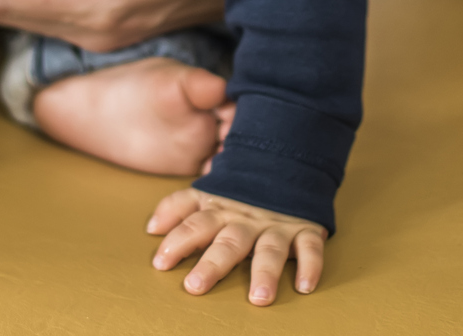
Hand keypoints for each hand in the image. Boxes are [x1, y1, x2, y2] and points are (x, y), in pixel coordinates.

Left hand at [148, 188, 326, 305]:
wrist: (286, 164)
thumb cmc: (240, 192)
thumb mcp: (208, 194)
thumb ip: (178, 207)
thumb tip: (152, 228)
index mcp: (222, 210)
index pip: (196, 225)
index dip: (177, 242)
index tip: (161, 263)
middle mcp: (248, 220)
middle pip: (229, 242)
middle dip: (212, 264)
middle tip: (195, 286)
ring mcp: (278, 225)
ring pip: (270, 248)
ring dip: (264, 272)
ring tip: (258, 297)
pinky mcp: (306, 229)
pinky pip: (311, 247)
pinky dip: (310, 265)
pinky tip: (304, 286)